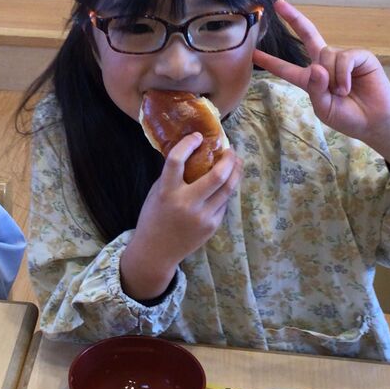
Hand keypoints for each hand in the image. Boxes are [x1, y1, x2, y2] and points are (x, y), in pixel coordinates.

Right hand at [121, 133, 241, 301]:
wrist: (156, 252)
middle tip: (230, 149)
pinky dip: (225, 191)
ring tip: (236, 162)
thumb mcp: (156, 194)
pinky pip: (223, 203)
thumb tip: (191, 153)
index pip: (177, 161)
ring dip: (235, 172)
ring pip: (228, 189)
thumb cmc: (153, 218)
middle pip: (217, 176)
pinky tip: (226, 184)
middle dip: (229, 159)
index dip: (188, 144)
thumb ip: (171, 176)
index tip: (197, 136)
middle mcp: (187, 204)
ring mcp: (203, 216)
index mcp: (167, 193)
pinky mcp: (212, 226)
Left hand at [253, 0, 389, 175]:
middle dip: (294, 19)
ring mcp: (342, 58)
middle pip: (307, 36)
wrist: (374, 122)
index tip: (254, 54)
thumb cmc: (348, 117)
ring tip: (342, 93)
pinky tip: (348, 86)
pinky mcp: (360, 56)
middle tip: (278, 4)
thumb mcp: (324, 108)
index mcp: (311, 79)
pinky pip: (343, 58)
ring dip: (332, 78)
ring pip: (326, 56)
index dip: (271, 62)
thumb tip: (316, 67)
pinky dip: (343, 74)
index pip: (287, 68)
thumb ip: (315, 89)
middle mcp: (325, 64)